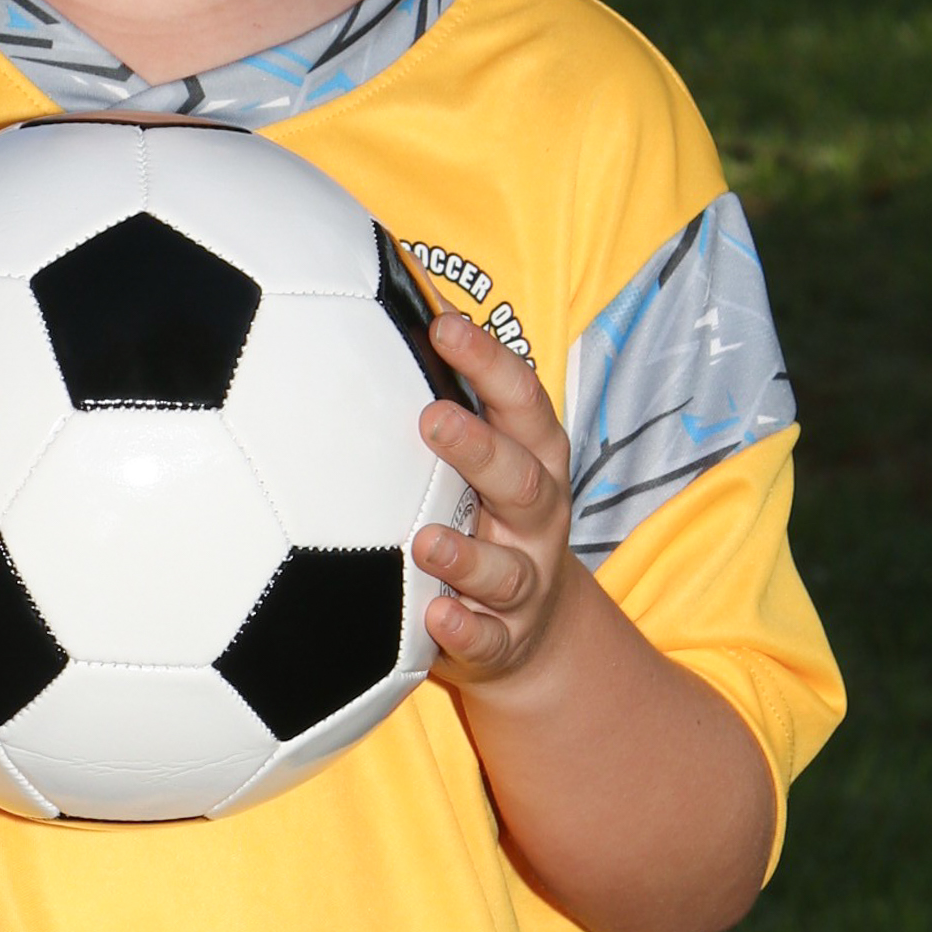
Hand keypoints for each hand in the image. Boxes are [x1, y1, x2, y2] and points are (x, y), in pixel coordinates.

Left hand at [412, 312, 584, 687]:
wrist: (534, 633)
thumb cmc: (486, 513)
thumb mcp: (484, 452)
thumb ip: (449, 387)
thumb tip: (395, 291)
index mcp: (532, 460)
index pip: (523, 402)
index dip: (489, 362)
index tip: (442, 325)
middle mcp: (536, 518)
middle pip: (523, 480)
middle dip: (481, 449)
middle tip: (431, 419)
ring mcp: (525, 582)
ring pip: (506, 570)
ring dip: (468, 554)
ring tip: (424, 540)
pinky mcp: (505, 639)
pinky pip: (490, 640)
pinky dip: (465, 630)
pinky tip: (436, 616)